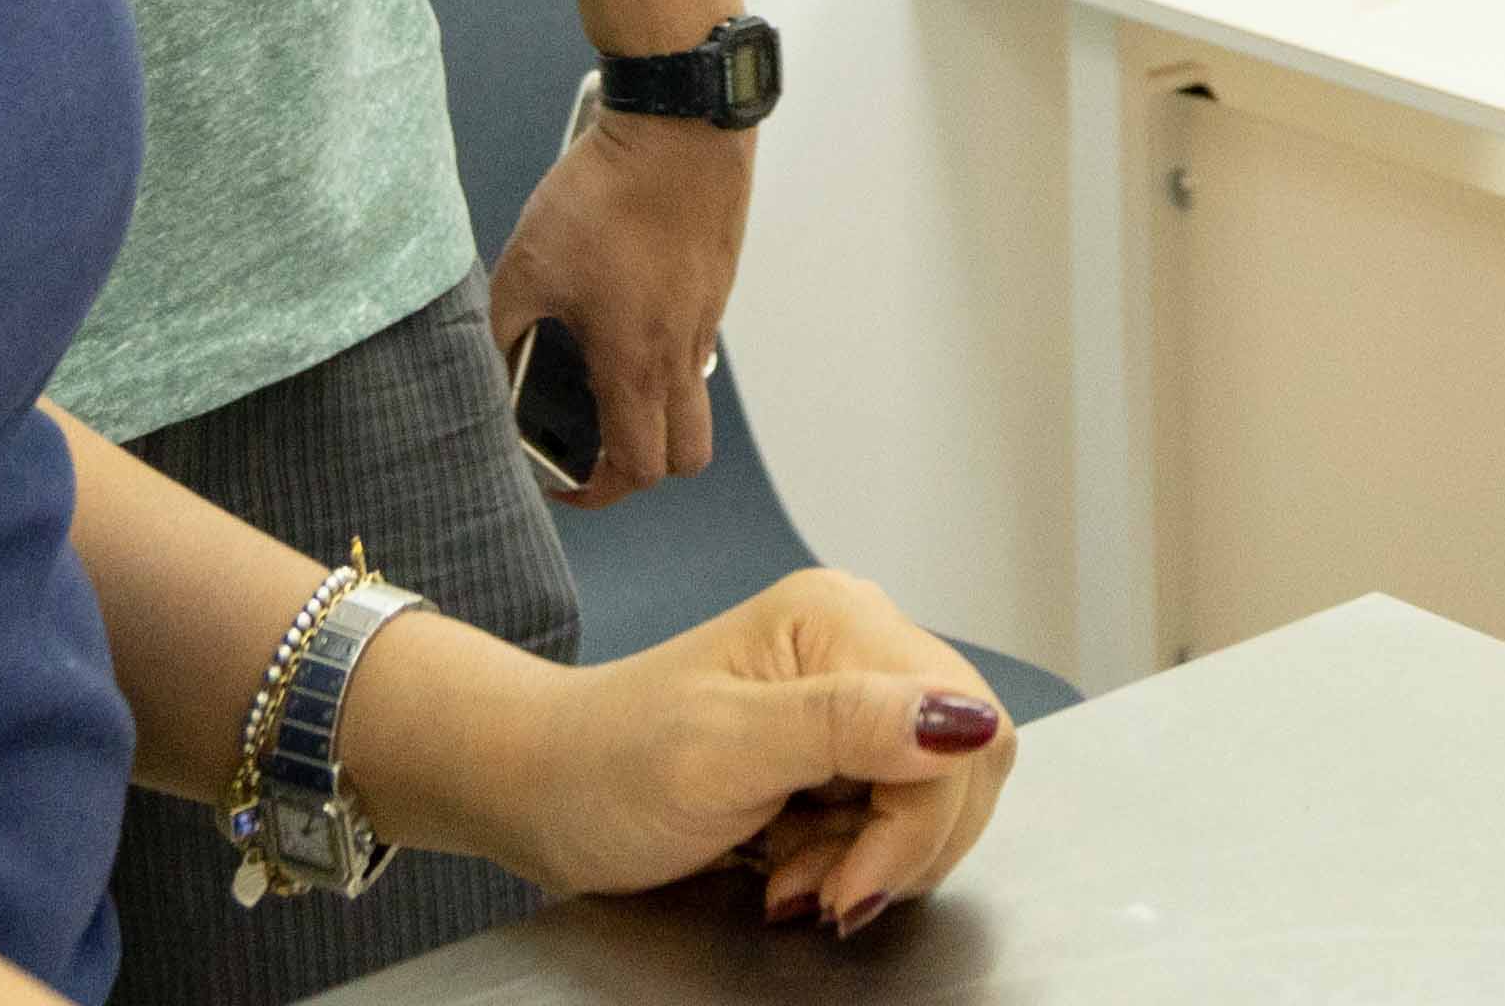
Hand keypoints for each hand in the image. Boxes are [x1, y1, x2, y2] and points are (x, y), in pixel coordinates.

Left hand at [383, 566, 1013, 934]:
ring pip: (935, 798)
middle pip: (963, 762)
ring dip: (871, 857)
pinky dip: (851, 858)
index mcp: (841, 619)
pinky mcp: (837, 746)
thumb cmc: (604, 765)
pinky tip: (789, 864)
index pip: (959, 727)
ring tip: (788, 874)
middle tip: (815, 885)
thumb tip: (964, 720)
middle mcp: (859, 643)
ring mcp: (850, 696)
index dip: (921, 820)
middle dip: (900, 844)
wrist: (540, 793)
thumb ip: (845, 727)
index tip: (851, 884)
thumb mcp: (721, 753)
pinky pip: (894, 816)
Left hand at [482, 103, 750, 507]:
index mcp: (636, 361)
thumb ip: (502, 329)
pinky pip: (695, 344)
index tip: (560, 479)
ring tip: (599, 370)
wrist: (681, 127)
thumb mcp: (528, 264)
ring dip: (652, 406)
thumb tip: (491, 369)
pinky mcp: (713, 283)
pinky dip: (662, 352)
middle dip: (639, 466)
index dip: (595, 492)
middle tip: (592, 443)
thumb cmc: (609, 194)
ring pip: (692, 398)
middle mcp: (682, 351)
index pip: (635, 467)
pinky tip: (619, 307)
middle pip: (684, 455)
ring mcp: (705, 318)